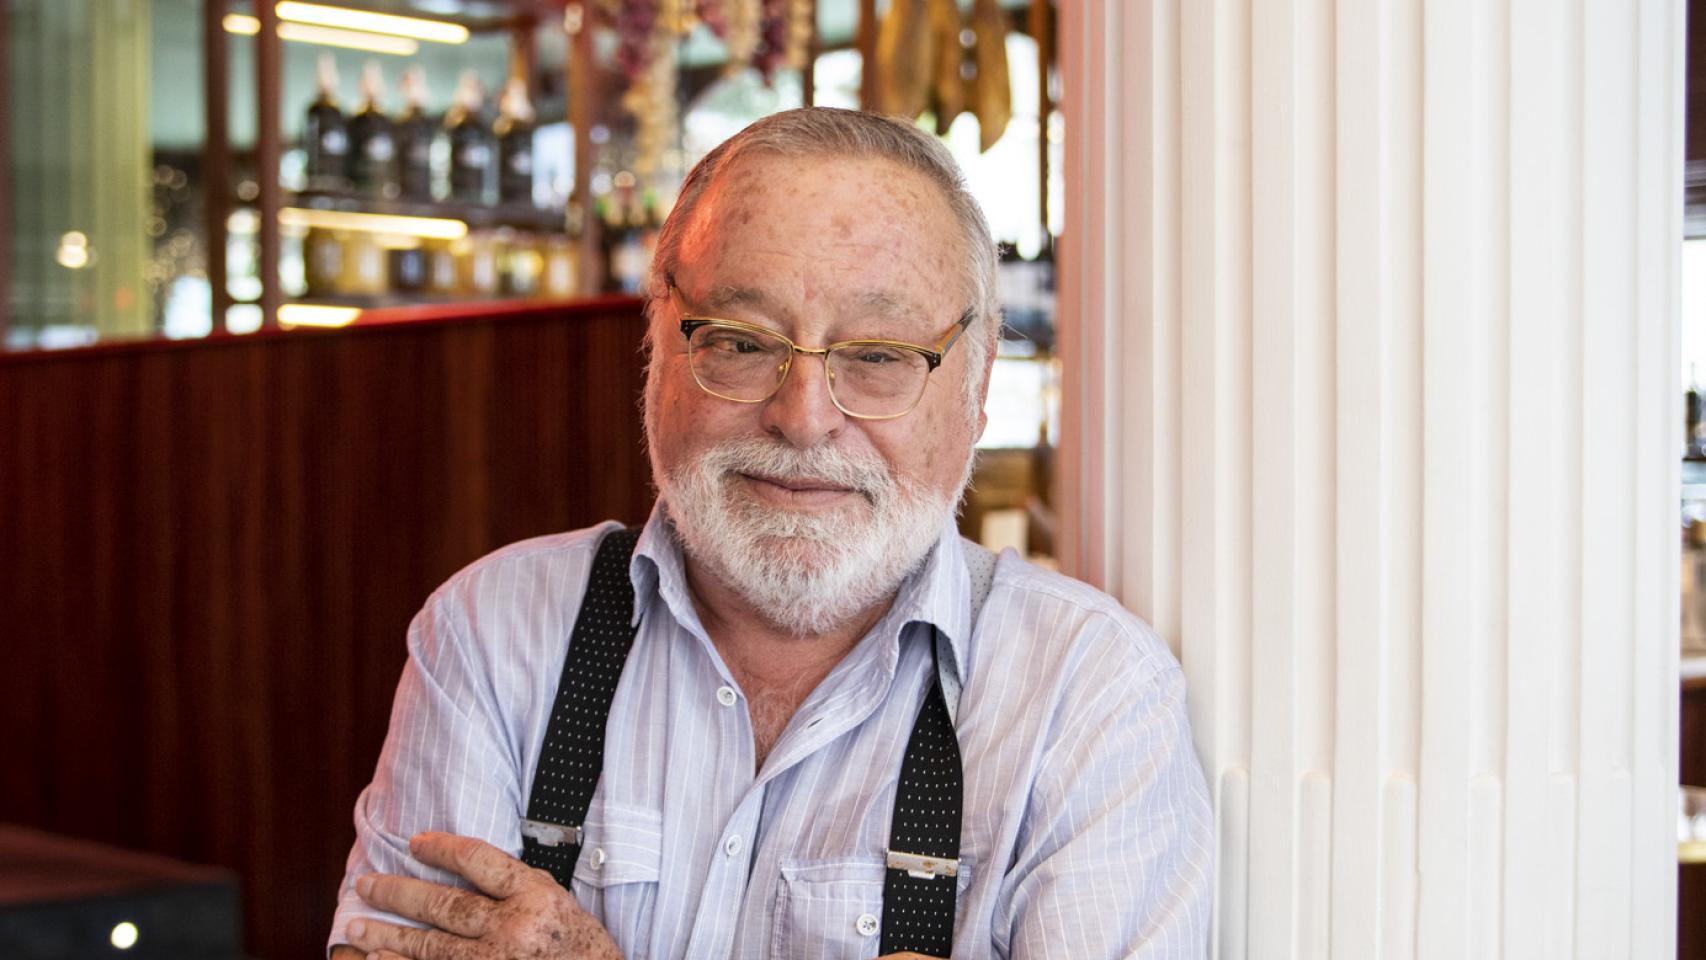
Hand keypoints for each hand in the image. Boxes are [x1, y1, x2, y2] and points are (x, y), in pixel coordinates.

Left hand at [344, 832, 621, 959]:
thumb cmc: (584, 950)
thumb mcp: (561, 905)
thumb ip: (518, 888)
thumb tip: (462, 873)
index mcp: (538, 896)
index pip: (479, 861)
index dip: (442, 848)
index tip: (414, 842)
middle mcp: (515, 928)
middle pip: (443, 905)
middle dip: (397, 894)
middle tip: (365, 884)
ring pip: (429, 946)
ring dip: (386, 935)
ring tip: (355, 926)